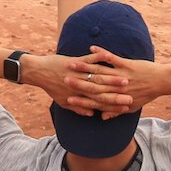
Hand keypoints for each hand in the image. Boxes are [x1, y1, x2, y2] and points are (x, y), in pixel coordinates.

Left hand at [22, 52, 136, 115]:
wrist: (37, 73)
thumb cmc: (51, 87)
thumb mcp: (63, 101)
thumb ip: (78, 108)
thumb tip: (91, 115)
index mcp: (79, 96)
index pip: (100, 103)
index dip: (114, 105)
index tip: (128, 107)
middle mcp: (80, 86)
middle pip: (103, 90)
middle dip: (119, 93)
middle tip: (133, 95)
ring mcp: (78, 73)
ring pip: (99, 75)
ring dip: (113, 77)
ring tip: (127, 78)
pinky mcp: (75, 61)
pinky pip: (89, 58)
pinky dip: (99, 56)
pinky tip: (109, 56)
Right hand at [74, 46, 167, 118]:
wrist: (161, 82)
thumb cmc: (145, 94)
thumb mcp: (130, 107)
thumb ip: (114, 111)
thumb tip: (101, 116)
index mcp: (116, 98)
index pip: (94, 100)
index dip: (80, 99)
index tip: (68, 97)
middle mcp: (116, 88)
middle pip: (93, 85)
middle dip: (77, 82)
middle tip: (64, 79)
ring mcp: (121, 75)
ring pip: (100, 71)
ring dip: (85, 67)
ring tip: (72, 64)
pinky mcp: (127, 64)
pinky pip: (112, 58)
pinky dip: (101, 53)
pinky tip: (91, 47)